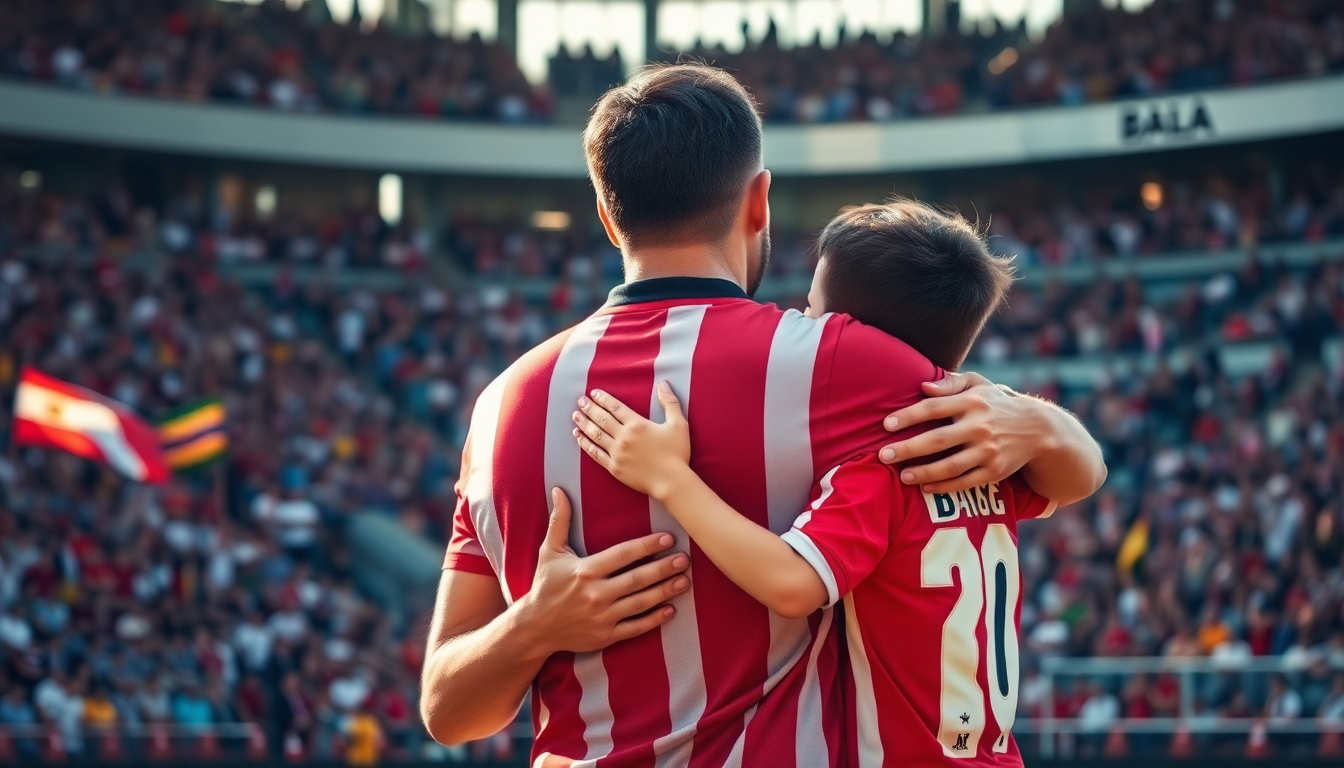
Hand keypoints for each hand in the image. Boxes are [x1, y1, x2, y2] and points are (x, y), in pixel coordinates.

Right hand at [516, 488, 690, 654]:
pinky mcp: (605, 636)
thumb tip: (559, 490)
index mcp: (585, 571)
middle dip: (663, 568)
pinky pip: (634, 628)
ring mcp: (602, 617)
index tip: (667, 538)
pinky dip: (653, 620)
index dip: (646, 546)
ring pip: (640, 603)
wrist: (534, 628)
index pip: (622, 555)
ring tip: (684, 581)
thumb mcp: (549, 552)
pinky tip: (670, 610)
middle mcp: (596, 594)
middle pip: (636, 579)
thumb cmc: (545, 585)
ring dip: (664, 592)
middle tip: (684, 559)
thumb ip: (559, 521)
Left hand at [571, 382, 691, 500]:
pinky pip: (595, 453)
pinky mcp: (614, 468)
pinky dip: (585, 444)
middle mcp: (623, 437)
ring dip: (584, 423)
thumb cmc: (677, 453)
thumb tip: (663, 384)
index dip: (603, 399)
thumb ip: (670, 402)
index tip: (593, 393)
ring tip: (575, 415)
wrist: (671, 482)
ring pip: (595, 434)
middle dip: (589, 408)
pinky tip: (578, 437)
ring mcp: (617, 453)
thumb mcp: (679, 424)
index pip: (615, 407)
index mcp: (637, 424)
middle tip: (580, 401)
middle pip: (602, 419)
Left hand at [877, 372, 1051, 493]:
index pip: (933, 408)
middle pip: (937, 440)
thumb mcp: (979, 384)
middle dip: (907, 448)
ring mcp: (988, 451)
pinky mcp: (995, 472)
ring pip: (950, 466)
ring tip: (902, 476)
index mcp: (972, 402)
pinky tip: (925, 487)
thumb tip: (923, 386)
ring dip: (923, 472)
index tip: (886, 425)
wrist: (1038, 430)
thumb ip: (950, 383)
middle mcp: (980, 426)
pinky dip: (944, 486)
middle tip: (883, 455)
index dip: (908, 416)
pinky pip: (965, 482)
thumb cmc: (996, 403)